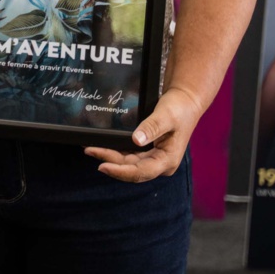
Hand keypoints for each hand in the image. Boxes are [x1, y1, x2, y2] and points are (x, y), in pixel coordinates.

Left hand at [83, 86, 202, 182]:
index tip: (102, 166)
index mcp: (168, 160)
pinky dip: (115, 150)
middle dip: (110, 162)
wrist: (185, 101)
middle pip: (131, 168)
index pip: (141, 172)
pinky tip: (102, 144)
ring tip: (90, 148)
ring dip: (110, 157)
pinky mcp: (147, 150)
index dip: (121, 171)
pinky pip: (129, 154)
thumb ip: (152, 127)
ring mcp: (153, 157)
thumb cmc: (179, 109)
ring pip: (128, 162)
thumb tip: (136, 140)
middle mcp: (160, 163)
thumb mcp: (166, 116)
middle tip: (89, 151)